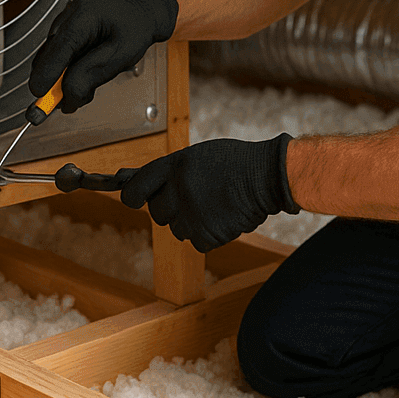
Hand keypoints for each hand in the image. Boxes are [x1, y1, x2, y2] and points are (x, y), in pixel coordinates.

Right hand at [29, 0, 178, 111]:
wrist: (141, 16)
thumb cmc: (135, 31)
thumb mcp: (120, 57)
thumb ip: (91, 76)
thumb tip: (67, 97)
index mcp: (86, 14)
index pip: (60, 46)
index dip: (47, 72)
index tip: (38, 93)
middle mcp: (70, 14)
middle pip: (50, 54)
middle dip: (57, 81)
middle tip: (71, 103)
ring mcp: (64, 20)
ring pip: (51, 57)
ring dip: (63, 77)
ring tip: (87, 86)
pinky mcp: (63, 30)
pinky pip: (57, 55)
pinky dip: (66, 70)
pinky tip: (84, 72)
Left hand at [120, 135, 300, 251]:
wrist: (267, 177)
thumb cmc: (236, 162)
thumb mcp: (199, 156)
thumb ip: (173, 172)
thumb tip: (151, 188)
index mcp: (175, 166)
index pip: (136, 187)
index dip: (131, 196)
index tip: (132, 199)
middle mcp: (178, 191)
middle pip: (156, 212)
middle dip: (168, 209)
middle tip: (190, 200)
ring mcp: (192, 215)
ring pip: (176, 229)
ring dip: (189, 222)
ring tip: (212, 205)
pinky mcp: (206, 234)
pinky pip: (196, 241)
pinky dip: (207, 234)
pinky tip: (222, 217)